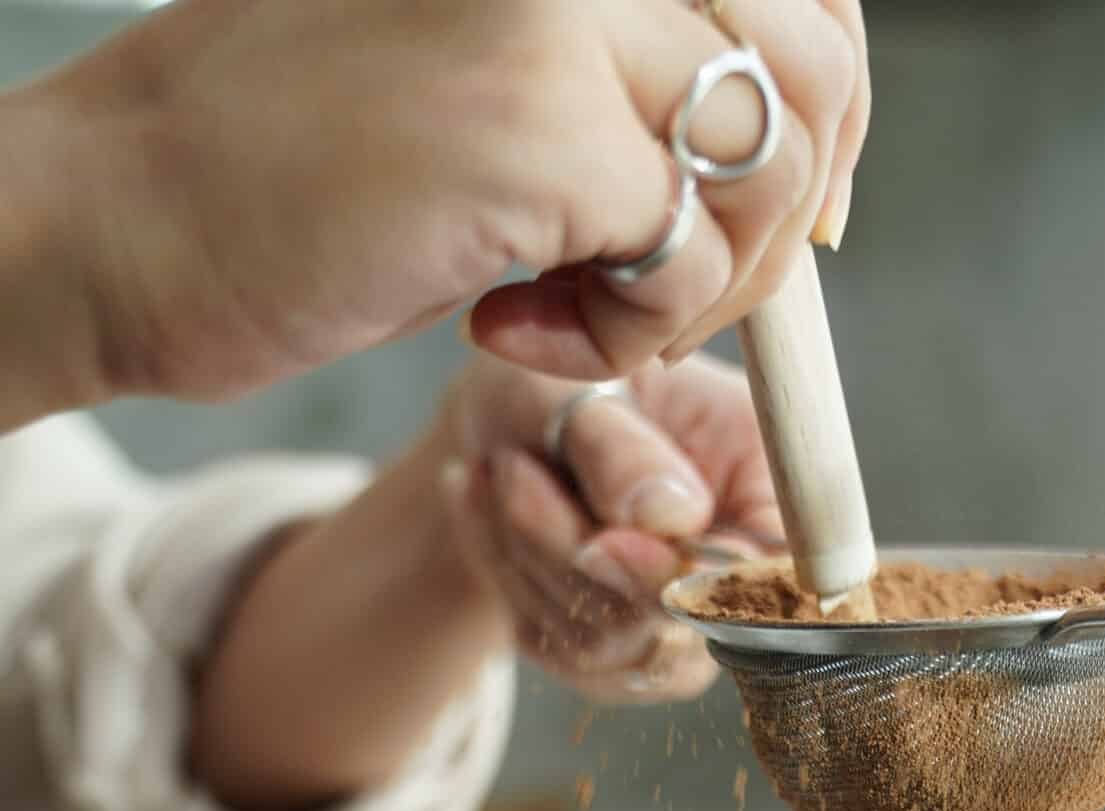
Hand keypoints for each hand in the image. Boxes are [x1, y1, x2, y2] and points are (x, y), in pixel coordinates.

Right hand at [33, 0, 867, 412]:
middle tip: (666, 292)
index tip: (781, 216)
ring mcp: (568, 11)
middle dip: (781, 221)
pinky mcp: (543, 122)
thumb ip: (628, 79)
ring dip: (706, 287)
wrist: (135, 209)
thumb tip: (799, 155)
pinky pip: (684, 256)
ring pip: (770, 163)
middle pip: (816, 68)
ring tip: (584, 314)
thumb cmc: (294, 160)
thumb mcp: (495, 82)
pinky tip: (507, 327)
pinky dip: (626, 336)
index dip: (823, 106)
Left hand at [437, 352, 783, 702]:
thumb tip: (667, 517)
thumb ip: (622, 450)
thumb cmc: (556, 382)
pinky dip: (508, 574)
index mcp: (764, 481)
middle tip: (511, 468)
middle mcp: (734, 566)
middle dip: (577, 550)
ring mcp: (676, 622)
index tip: (608, 542)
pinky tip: (482, 503)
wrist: (502, 422)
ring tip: (497, 468)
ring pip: (607, 640)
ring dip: (531, 556)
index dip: (704, 580)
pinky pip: (557, 643)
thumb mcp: (579, 385)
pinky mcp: (614, 655)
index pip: (772, 569)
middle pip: (680, 621)